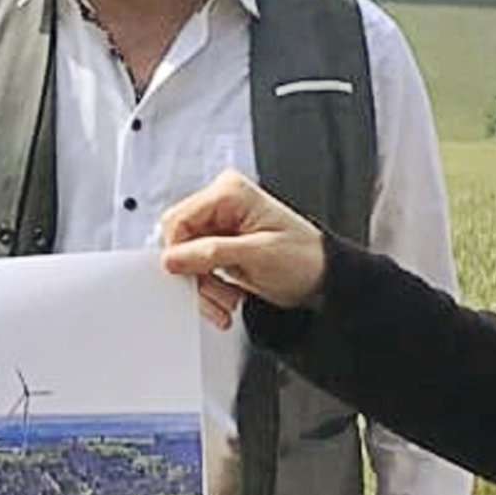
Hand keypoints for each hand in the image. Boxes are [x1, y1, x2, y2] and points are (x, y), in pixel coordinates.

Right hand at [156, 169, 328, 326]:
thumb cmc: (305, 258)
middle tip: (217, 296)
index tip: (189, 276)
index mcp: (230, 193)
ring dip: (204, 287)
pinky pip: (197, 269)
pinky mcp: (220, 246)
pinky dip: (209, 289)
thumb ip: (211, 253)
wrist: (322, 278)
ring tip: (228, 301)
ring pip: (186, 259)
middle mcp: (222, 205)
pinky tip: (227, 299)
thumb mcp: (259, 255)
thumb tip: (172, 257)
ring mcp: (220, 226)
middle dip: (195, 274)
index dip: (179, 252)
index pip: (180, 219)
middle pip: (180, 241)